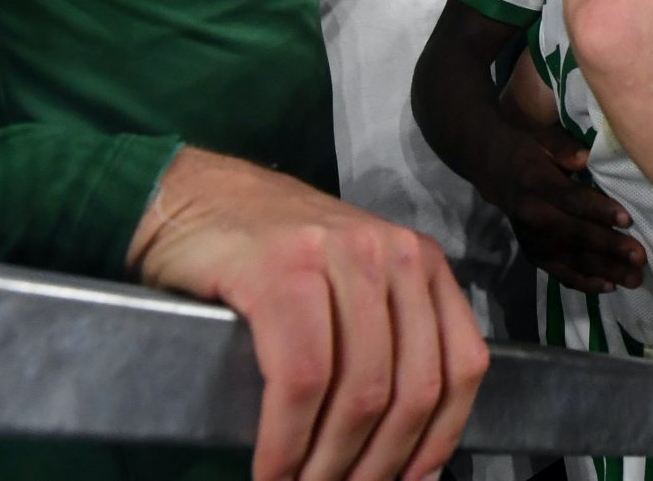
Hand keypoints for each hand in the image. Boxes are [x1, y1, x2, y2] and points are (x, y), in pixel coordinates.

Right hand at [127, 148, 488, 480]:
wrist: (191, 198)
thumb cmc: (270, 257)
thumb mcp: (353, 290)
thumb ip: (388, 347)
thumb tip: (413, 458)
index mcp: (423, 264)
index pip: (461, 365)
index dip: (440, 439)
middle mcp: (394, 254)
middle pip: (411, 388)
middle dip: (378, 465)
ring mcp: (339, 257)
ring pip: (361, 391)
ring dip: (330, 464)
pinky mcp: (281, 270)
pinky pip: (301, 379)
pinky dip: (286, 442)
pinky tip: (271, 470)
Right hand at [485, 126, 646, 293]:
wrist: (499, 174)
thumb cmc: (533, 153)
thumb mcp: (545, 139)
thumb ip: (565, 147)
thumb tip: (585, 158)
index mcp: (535, 182)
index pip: (570, 199)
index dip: (598, 210)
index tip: (627, 219)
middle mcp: (531, 215)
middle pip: (574, 234)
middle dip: (609, 247)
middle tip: (639, 257)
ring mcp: (532, 240)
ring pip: (571, 259)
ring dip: (604, 271)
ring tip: (634, 278)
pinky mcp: (534, 255)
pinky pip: (560, 273)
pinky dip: (584, 283)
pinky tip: (609, 287)